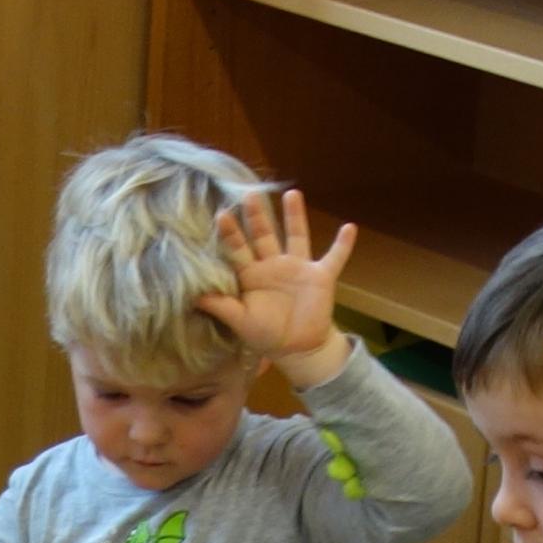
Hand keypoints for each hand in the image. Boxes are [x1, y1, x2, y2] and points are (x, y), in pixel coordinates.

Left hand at [195, 187, 359, 383]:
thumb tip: (192, 295)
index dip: (230, 233)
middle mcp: (273, 264)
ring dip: (294, 216)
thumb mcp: (239, 321)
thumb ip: (220, 306)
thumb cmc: (265, 334)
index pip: (238, 249)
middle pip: (263, 235)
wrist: (297, 348)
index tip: (221, 214)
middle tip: (249, 193)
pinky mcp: (320, 276)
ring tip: (292, 193)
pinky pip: (334, 257)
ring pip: (295, 236)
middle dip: (257, 216)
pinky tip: (350, 227)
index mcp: (251, 274)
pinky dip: (342, 245)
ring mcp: (298, 267)